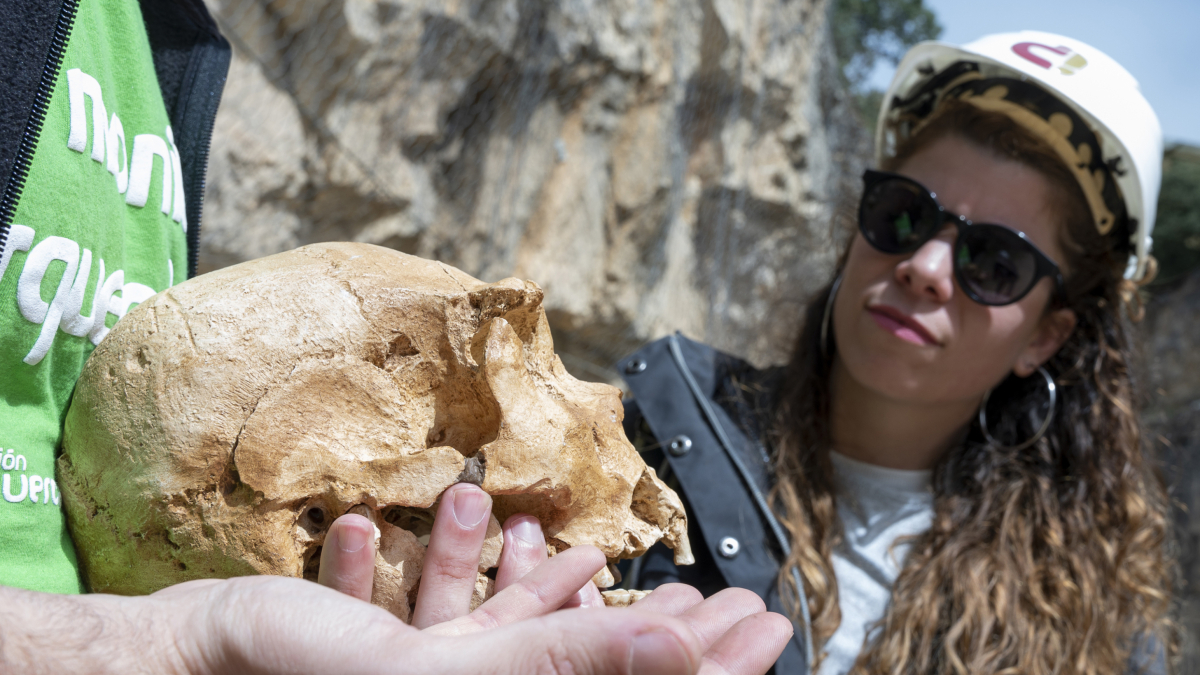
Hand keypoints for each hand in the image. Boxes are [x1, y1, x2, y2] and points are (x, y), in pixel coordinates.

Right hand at [301, 482, 791, 672]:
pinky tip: (553, 557)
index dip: (715, 672)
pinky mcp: (427, 669)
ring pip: (564, 654)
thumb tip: (682, 654)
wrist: (196, 666)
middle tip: (745, 609)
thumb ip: (562, 663)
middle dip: (686, 644)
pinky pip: (502, 637)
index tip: (770, 626)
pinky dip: (539, 599)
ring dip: (616, 612)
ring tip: (662, 580)